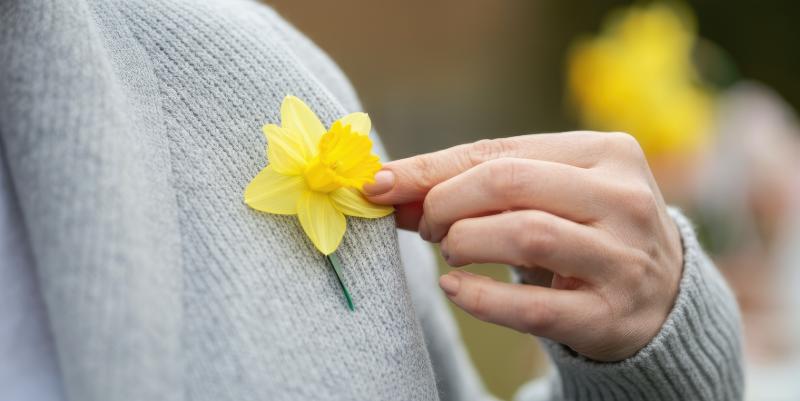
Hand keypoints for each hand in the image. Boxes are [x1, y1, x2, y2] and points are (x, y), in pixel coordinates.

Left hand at [364, 132, 683, 360]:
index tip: (380, 185)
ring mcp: (623, 259)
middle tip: (427, 225)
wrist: (662, 296)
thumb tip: (390, 187)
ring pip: (526, 235)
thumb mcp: (545, 194)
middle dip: (447, 202)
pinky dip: (482, 297)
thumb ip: (477, 185)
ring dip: (465, 241)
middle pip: (510, 183)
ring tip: (450, 250)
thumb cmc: (586, 229)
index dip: (431, 170)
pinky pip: (534, 306)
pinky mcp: (611, 316)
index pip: (500, 151)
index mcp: (607, 152)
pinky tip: (455, 288)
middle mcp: (624, 199)